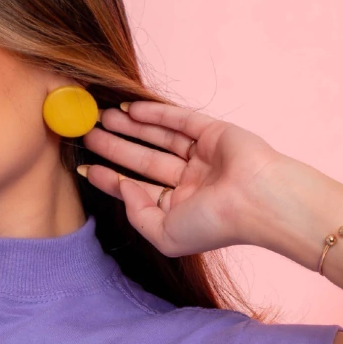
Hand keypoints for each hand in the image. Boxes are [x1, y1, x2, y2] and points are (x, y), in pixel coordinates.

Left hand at [79, 100, 286, 257]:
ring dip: (130, 127)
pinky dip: (154, 113)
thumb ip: (138, 214)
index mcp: (181, 208)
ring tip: (101, 117)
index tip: (83, 167)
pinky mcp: (213, 132)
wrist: (258, 202)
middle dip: (114, 147)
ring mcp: (202, 155)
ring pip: (158, 137)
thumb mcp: (165, 234)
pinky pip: (178, 119)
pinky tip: (128, 109)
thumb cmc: (215, 225)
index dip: (110, 179)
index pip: (138, 189)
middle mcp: (191, 181)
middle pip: (143, 160)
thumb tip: (123, 187)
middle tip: (86, 133)